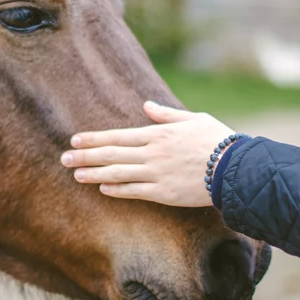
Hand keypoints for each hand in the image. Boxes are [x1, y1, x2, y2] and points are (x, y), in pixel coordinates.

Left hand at [60, 101, 234, 207]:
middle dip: (85, 156)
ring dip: (94, 174)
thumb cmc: (218, 140)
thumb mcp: (193, 119)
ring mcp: (156, 174)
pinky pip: (134, 192)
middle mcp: (152, 153)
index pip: (117, 136)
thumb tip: (147, 106)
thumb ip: (166, 115)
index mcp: (157, 133)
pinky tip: (102, 189)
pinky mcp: (164, 193)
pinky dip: (117, 190)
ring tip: (76, 174)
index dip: (94, 138)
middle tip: (64, 158)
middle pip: (111, 154)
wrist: (235, 169)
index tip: (75, 139)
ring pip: (117, 174)